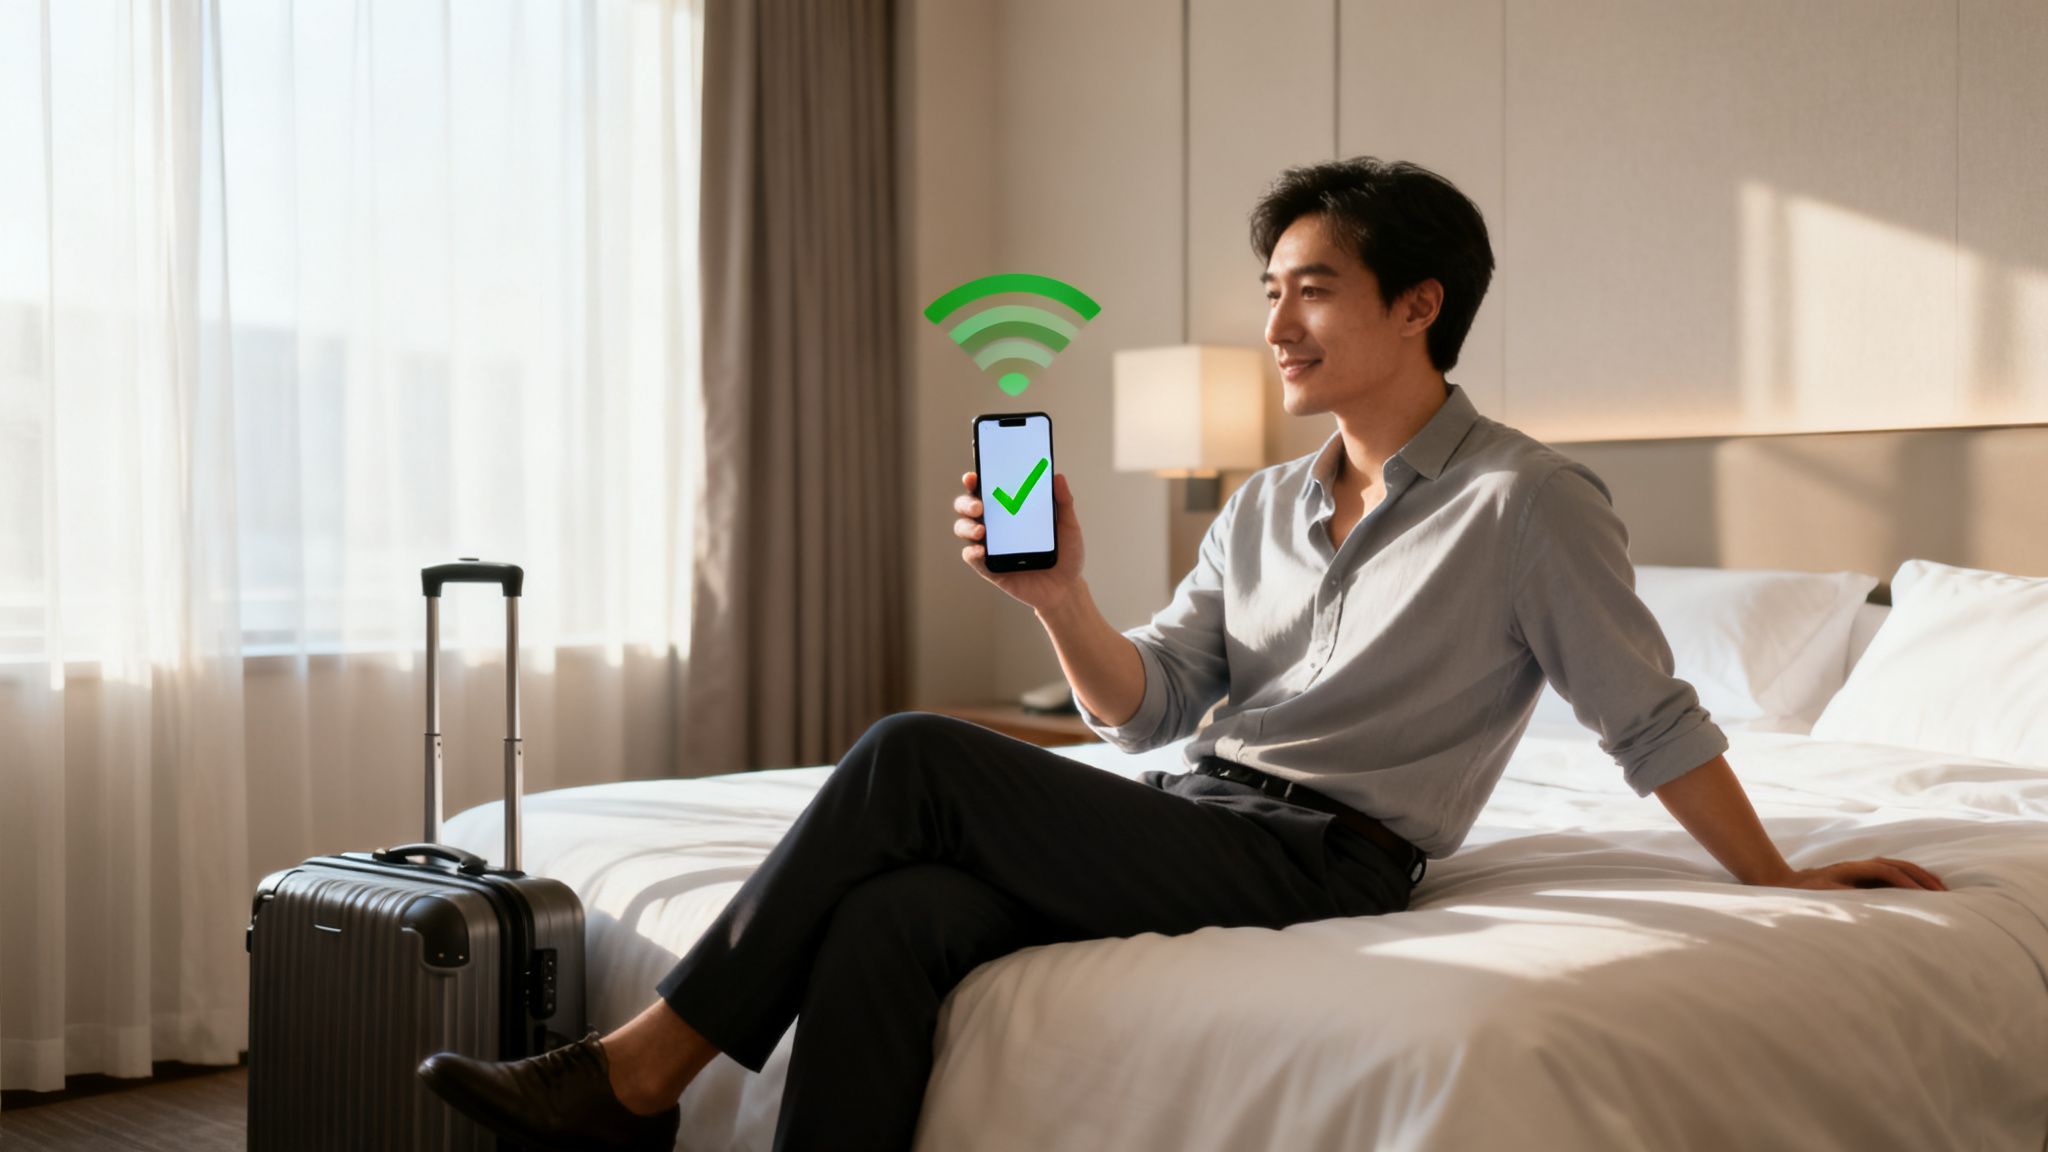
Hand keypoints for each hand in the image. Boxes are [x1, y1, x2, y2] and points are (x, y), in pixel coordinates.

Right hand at [954, 469, 1086, 612]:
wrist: (1067, 588)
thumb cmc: (1066, 554)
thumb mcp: (1068, 526)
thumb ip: (1064, 502)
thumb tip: (1058, 476)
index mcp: (1011, 510)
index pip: (987, 490)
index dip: (974, 481)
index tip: (973, 476)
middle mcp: (996, 526)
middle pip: (968, 507)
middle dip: (966, 503)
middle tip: (979, 506)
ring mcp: (991, 547)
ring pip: (964, 529)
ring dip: (966, 527)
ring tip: (982, 530)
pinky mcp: (990, 568)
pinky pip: (973, 558)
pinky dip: (972, 552)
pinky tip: (982, 550)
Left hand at [1776, 857, 1947, 890]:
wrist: (1786, 885)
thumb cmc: (1804, 893)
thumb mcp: (1821, 895)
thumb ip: (1840, 896)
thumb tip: (1863, 902)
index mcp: (1852, 869)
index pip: (1886, 871)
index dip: (1906, 881)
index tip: (1926, 895)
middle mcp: (1860, 865)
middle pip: (1898, 865)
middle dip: (1922, 878)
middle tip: (1945, 894)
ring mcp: (1863, 869)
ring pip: (1899, 867)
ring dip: (1920, 877)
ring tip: (1941, 890)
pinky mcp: (1864, 875)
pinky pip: (1893, 873)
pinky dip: (1911, 878)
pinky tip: (1923, 889)